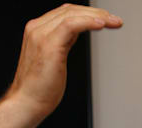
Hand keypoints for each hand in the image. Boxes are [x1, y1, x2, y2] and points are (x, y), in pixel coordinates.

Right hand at [7, 4, 122, 119]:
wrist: (27, 103)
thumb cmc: (40, 88)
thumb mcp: (54, 57)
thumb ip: (63, 41)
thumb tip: (75, 33)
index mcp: (37, 30)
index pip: (65, 12)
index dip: (87, 13)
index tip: (106, 19)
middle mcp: (37, 28)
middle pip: (70, 10)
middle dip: (96, 13)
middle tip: (114, 20)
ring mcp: (41, 35)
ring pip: (72, 15)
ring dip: (97, 17)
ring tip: (113, 22)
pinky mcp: (49, 45)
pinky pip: (71, 25)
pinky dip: (88, 22)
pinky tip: (102, 24)